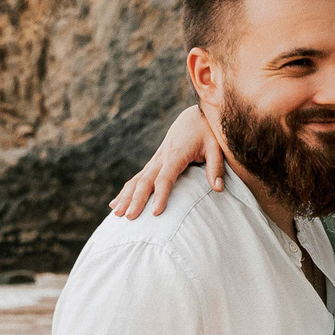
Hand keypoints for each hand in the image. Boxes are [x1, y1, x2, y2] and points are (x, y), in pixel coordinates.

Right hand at [111, 105, 225, 217]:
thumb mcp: (216, 146)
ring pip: (137, 180)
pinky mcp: (154, 162)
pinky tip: (116, 203)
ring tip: (117, 214)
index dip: (160, 195)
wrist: (194, 117)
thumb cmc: (207, 132)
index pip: (165, 178)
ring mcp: (156, 160)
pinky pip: (137, 178)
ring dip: (126, 197)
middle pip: (145, 181)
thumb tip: (218, 189)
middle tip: (130, 217)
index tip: (156, 212)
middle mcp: (162, 157)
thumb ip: (216, 167)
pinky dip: (126, 191)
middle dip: (136, 199)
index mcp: (176, 154)